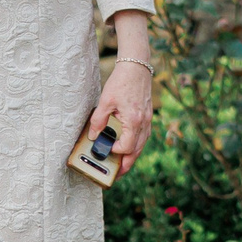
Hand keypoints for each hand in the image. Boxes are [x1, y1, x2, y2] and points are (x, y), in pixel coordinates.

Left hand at [82, 58, 154, 178]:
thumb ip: (99, 120)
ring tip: (122, 164)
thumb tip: (93, 135)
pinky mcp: (147, 116)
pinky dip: (136, 144)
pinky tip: (129, 145)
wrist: (137, 66)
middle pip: (137, 151)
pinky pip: (143, 136)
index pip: (126, 146)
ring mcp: (147, 120)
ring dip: (132, 156)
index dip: (115, 151)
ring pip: (142, 145)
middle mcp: (143, 123)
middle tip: (117, 174)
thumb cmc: (122, 81)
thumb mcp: (106, 100)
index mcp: (134, 121)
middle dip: (127, 164)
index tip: (106, 149)